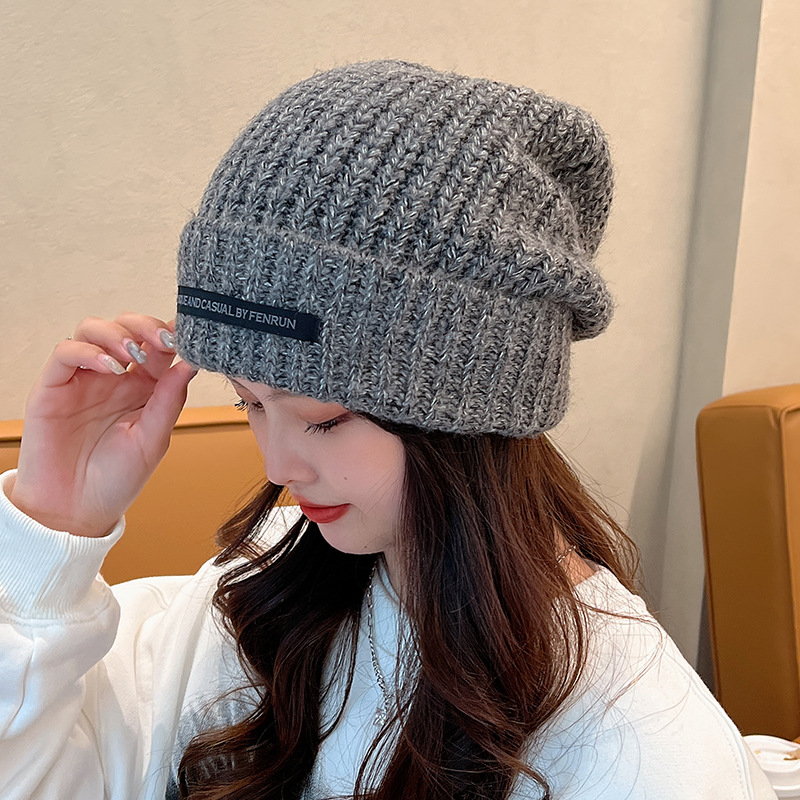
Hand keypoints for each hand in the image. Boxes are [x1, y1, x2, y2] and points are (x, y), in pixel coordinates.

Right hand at [9, 313, 195, 536]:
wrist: (76, 511)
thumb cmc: (116, 480)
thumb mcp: (153, 440)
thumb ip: (169, 401)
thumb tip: (189, 364)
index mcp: (143, 388)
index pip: (156, 346)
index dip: (169, 333)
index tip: (185, 335)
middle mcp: (113, 378)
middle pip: (126, 327)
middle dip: (145, 325)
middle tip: (161, 340)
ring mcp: (82, 380)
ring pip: (93, 330)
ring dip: (117, 333)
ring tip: (133, 355)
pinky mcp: (53, 387)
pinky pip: (66, 353)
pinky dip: (88, 352)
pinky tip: (108, 368)